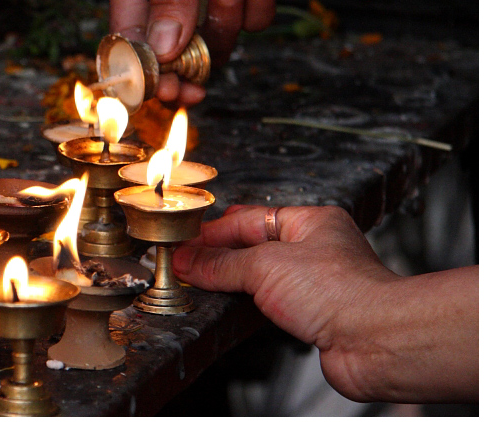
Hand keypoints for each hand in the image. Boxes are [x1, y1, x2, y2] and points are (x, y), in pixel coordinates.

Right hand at [173, 205, 478, 402]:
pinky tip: (226, 309)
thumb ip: (221, 263)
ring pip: (260, 278)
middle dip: (219, 256)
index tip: (184, 242)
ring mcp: (313, 285)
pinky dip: (245, 307)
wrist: (376, 342)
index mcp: (310, 222)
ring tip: (198, 284)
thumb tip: (188, 260)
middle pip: (252, 248)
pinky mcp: (311, 317)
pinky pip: (268, 306)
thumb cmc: (343, 292)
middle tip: (185, 263)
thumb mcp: (265, 265)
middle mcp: (314, 250)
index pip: (249, 219)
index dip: (213, 231)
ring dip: (231, 283)